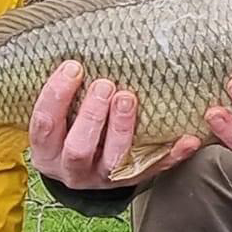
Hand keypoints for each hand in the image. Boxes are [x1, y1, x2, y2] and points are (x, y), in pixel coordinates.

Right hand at [30, 61, 199, 188]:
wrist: (84, 171)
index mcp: (46, 151)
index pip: (45, 124)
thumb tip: (76, 51)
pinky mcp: (131, 180)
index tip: (74, 67)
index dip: (56, 96)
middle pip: (78, 148)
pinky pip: (153, 171)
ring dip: (122, 129)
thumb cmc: (68, 131)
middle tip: (106, 85)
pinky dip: (171, 156)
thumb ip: (63, 95)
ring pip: (112, 161)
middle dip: (91, 116)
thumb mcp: (57, 118)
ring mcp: (102, 179)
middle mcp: (72, 170)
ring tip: (129, 99)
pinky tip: (187, 140)